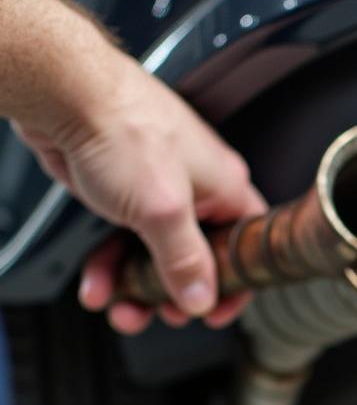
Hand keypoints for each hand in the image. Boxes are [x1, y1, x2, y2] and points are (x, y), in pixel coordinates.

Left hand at [13, 45, 264, 335]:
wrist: (62, 91)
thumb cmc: (121, 126)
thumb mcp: (163, 211)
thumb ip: (185, 261)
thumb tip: (201, 299)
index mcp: (226, 189)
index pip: (246, 250)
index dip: (235, 287)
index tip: (216, 312)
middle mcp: (198, 190)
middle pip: (197, 261)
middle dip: (175, 295)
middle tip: (163, 313)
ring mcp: (159, 191)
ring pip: (156, 256)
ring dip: (137, 288)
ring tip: (122, 308)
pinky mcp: (123, 191)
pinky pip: (124, 242)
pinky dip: (111, 266)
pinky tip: (98, 283)